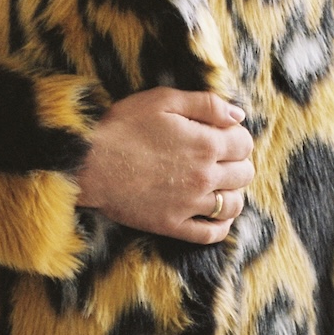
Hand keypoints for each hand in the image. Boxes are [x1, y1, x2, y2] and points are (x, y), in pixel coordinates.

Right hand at [76, 88, 253, 242]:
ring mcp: (190, 205)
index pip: (245, 143)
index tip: (223, 135)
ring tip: (220, 186)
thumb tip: (239, 116)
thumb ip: (206, 104)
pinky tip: (217, 217)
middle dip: (238, 163)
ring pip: (233, 205)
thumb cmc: (122, 127)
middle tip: (220, 159)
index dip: (237, 137)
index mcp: (206, 144)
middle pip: (244, 174)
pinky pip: (210, 234)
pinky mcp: (172, 225)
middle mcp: (204, 177)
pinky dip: (221, 226)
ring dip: (233, 193)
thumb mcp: (163, 100)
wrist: (88, 163)